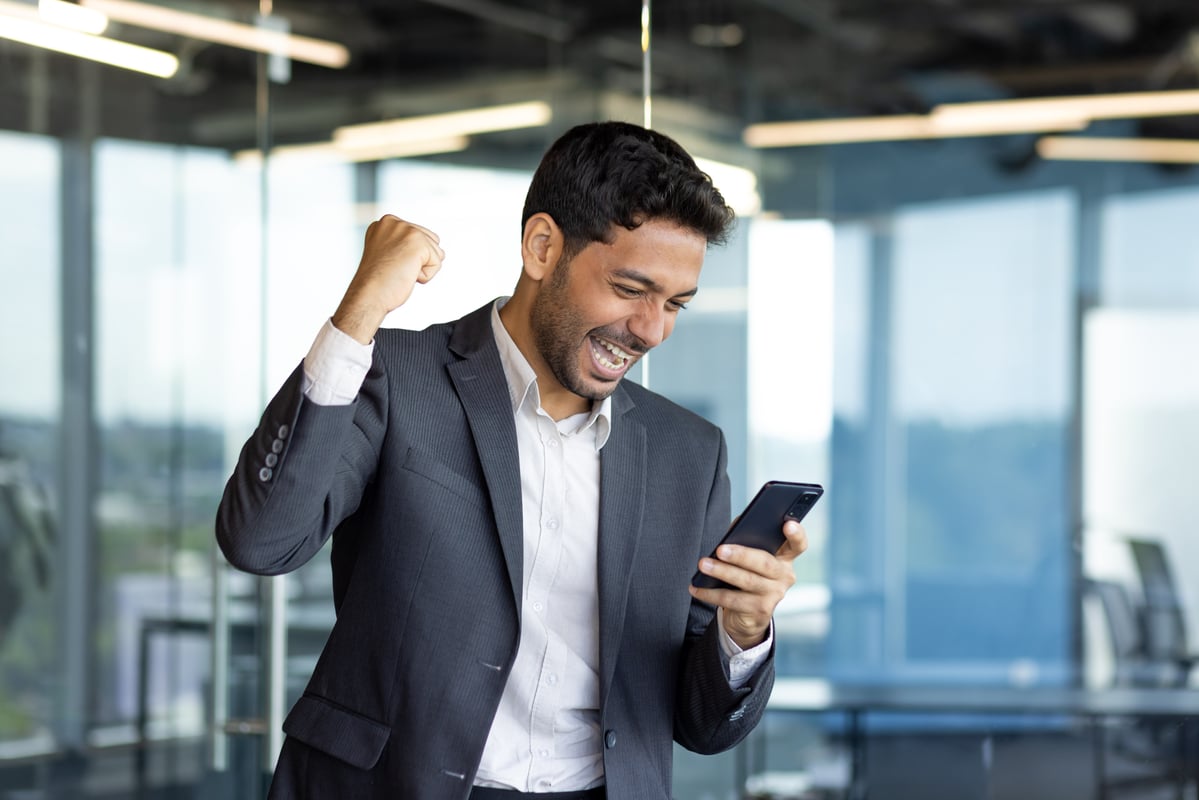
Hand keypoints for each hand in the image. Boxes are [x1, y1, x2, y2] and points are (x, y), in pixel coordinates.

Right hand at [332, 215, 444, 342]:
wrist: (369, 295)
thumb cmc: (377, 282)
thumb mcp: (388, 253)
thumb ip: (403, 243)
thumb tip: (430, 249)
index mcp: (386, 223)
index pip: (420, 235)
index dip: (410, 257)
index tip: (389, 264)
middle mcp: (395, 222)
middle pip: (431, 241)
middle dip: (419, 260)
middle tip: (396, 269)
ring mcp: (407, 230)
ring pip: (436, 252)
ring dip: (422, 268)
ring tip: (400, 271)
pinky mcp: (418, 243)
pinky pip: (437, 263)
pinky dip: (425, 276)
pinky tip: (406, 275)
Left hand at [688, 520, 807, 648]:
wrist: (747, 615)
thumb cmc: (747, 575)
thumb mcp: (749, 557)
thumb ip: (746, 538)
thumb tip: (736, 525)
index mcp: (785, 558)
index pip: (798, 544)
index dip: (796, 534)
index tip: (787, 524)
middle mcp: (785, 576)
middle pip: (765, 562)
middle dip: (741, 555)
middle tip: (720, 549)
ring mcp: (775, 595)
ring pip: (747, 581)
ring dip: (722, 572)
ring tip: (703, 565)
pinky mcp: (761, 611)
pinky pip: (733, 600)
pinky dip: (711, 593)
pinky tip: (696, 587)